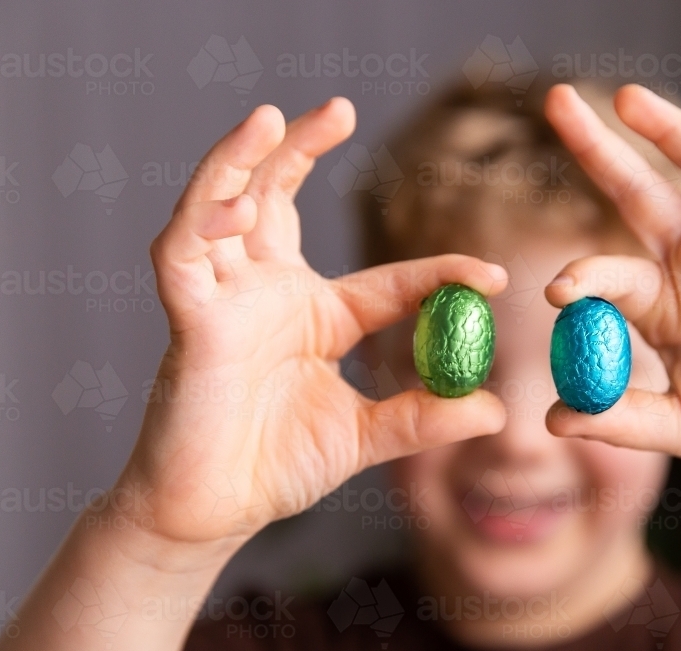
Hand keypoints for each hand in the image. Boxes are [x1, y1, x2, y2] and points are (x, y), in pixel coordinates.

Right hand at [119, 98, 507, 548]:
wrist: (212, 511)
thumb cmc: (275, 467)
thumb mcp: (363, 436)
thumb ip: (420, 419)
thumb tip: (497, 412)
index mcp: (317, 316)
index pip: (385, 278)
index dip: (438, 272)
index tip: (491, 277)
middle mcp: (268, 293)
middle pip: (278, 197)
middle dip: (301, 149)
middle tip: (343, 109)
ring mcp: (226, 300)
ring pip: (222, 205)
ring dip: (241, 158)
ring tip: (271, 117)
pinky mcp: (188, 319)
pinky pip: (183, 255)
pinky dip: (204, 220)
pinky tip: (238, 203)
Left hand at [542, 83, 680, 487]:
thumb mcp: (680, 425)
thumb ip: (620, 419)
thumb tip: (552, 421)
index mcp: (662, 302)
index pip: (608, 273)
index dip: (582, 276)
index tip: (557, 292)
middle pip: (637, 190)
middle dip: (597, 147)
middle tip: (555, 102)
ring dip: (668, 127)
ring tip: (627, 98)